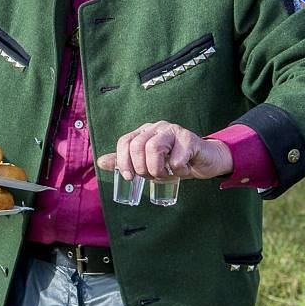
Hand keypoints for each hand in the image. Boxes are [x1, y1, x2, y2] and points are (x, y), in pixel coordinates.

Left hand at [96, 121, 232, 179]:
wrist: (204, 160)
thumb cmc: (173, 161)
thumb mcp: (147, 163)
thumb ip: (125, 161)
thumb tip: (100, 162)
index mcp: (144, 132)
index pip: (125, 141)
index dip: (123, 161)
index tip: (129, 177)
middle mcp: (157, 128)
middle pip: (137, 145)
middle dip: (141, 168)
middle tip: (151, 176)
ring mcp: (174, 131)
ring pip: (154, 148)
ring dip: (157, 169)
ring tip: (166, 175)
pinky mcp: (190, 139)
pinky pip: (177, 158)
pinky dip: (178, 170)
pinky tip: (182, 169)